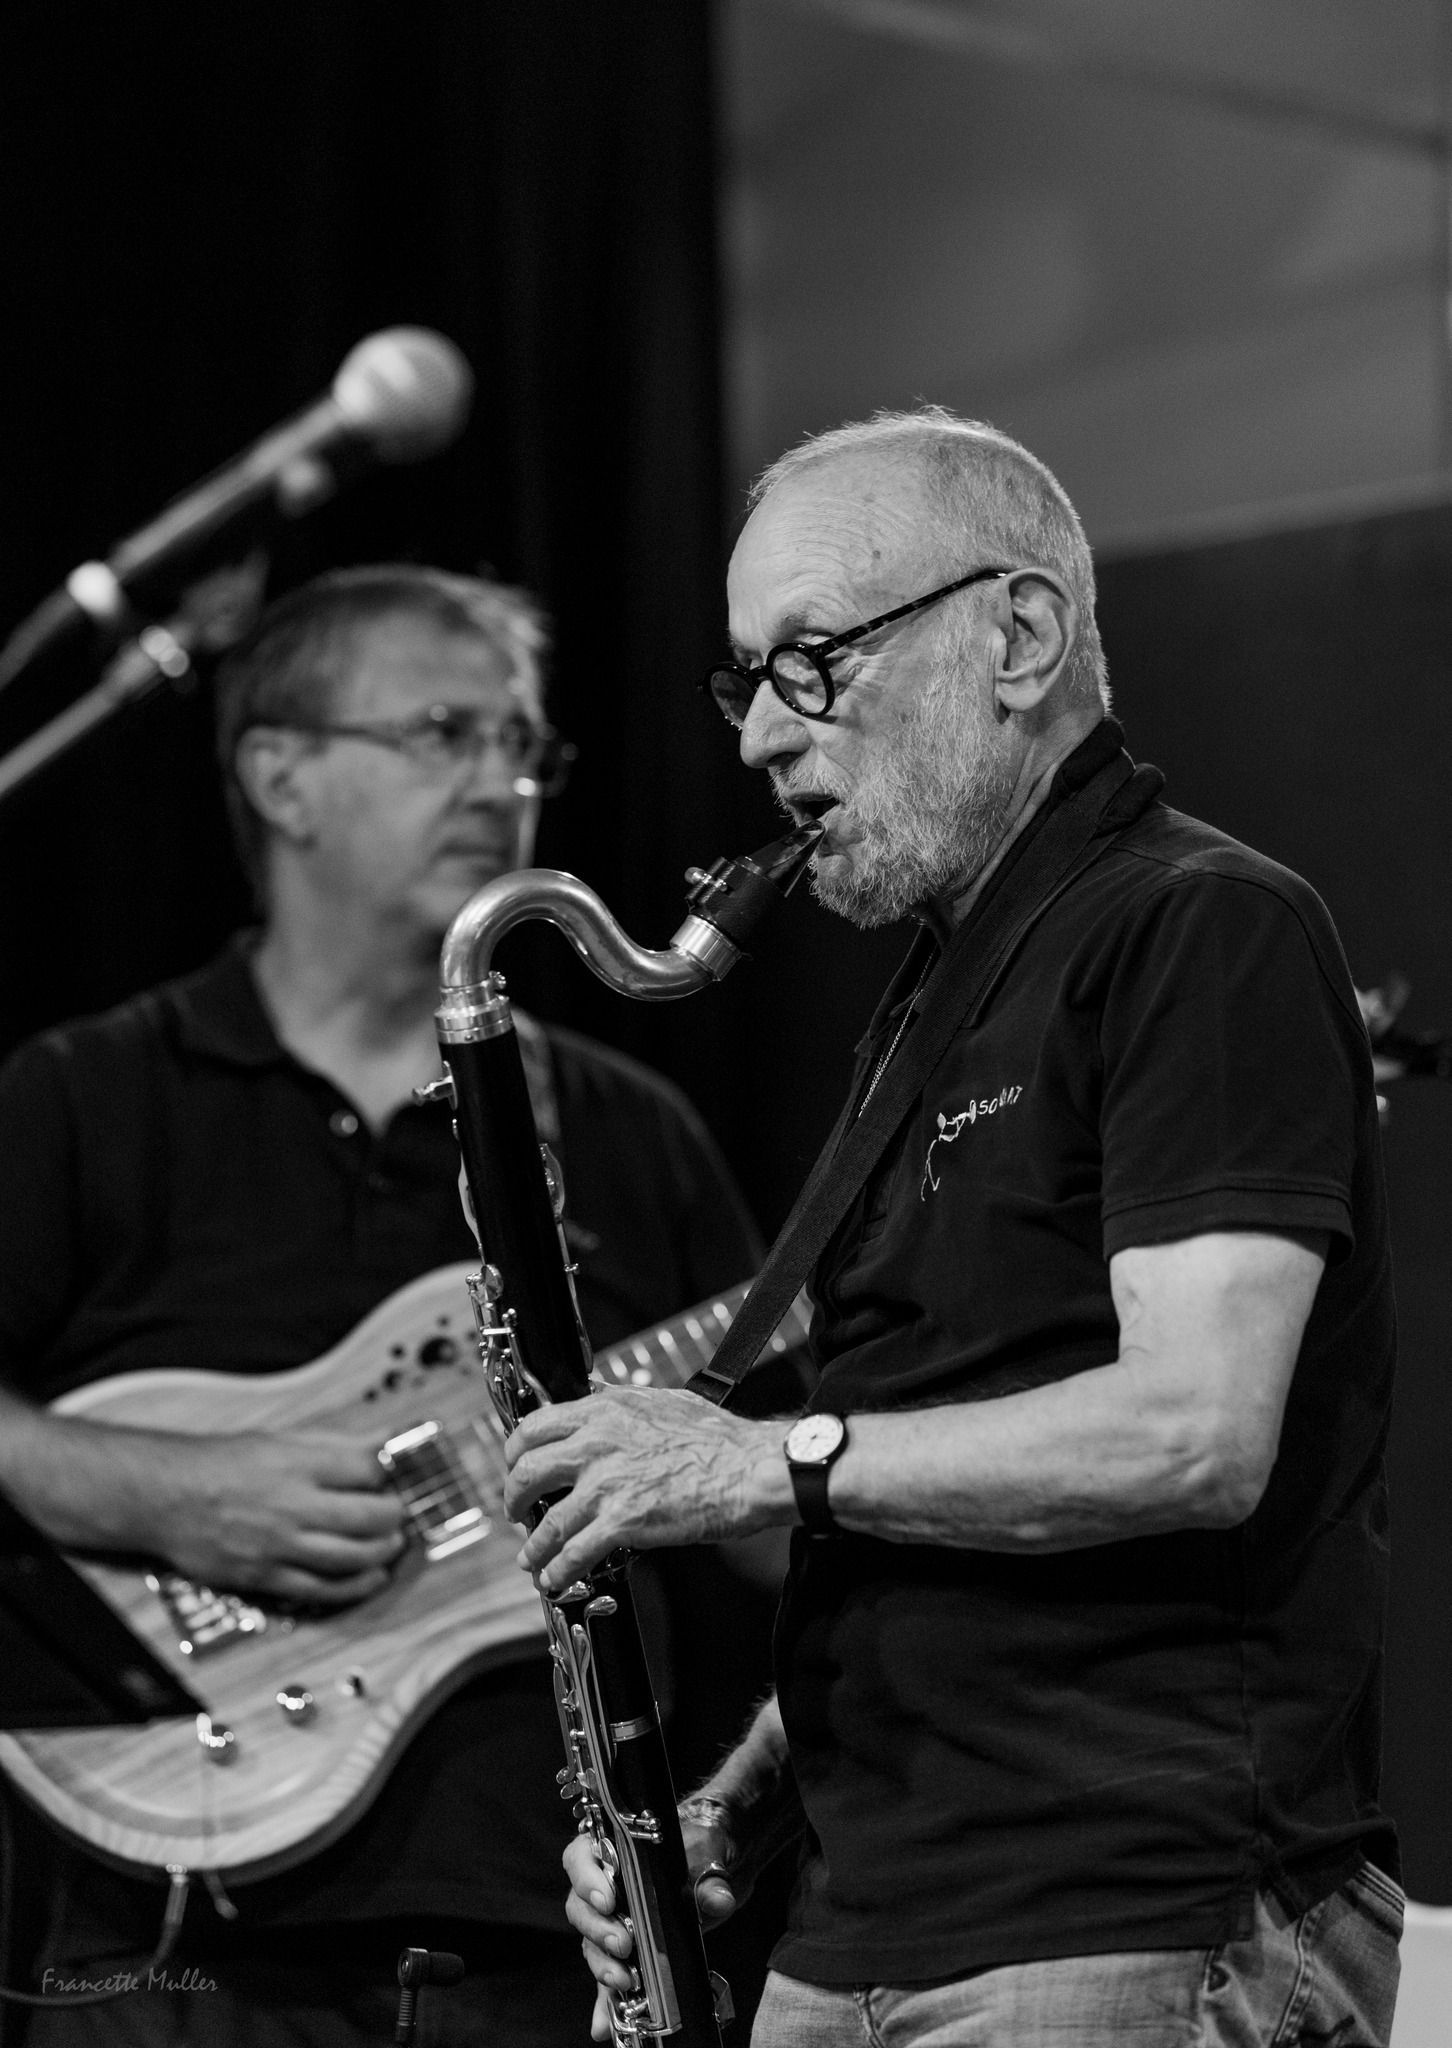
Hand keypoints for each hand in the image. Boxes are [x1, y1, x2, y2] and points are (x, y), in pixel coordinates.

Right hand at [152, 1429, 406, 1604]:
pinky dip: (355, 1586)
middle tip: (402, 1513)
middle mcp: (293, 1506)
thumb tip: (376, 1446)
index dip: (389, 1472)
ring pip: (352, 1557)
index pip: (367, 1468)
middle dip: (396, 1516)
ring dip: (383, 1552)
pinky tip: (371, 1578)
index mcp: (297, 1464)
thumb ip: (330, 1444)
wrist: (167, 1497)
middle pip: (368, 1516)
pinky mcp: (267, 1576)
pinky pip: (322, 1588)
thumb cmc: (218, 1464)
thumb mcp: (278, 1439)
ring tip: (393, 1544)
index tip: (394, 1475)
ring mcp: (280, 1545)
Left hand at [502, 1386, 786, 1593]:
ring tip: (530, 1558)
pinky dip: (558, 1569)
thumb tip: (596, 1391)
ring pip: (547, 1521)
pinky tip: (554, 1578)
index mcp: (605, 1410)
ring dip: (533, 1545)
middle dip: (513, 1497)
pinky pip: (574, 1552)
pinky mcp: (623, 1522)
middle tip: (515, 1511)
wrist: (749, 1469)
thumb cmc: (718, 1438)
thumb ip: (621, 1400)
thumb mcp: (663, 1400)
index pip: (536, 1426)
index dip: (516, 1451)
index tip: (515, 1465)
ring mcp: (607, 1484)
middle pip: (528, 1471)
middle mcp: (597, 1443)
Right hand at [563, 1807, 741, 2042]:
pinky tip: (604, 2027)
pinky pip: (606, 1980)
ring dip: (603, 1966)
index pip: (580, 1858)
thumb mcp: (708, 1855)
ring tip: (626, 1981)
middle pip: (580, 1908)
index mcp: (612, 1852)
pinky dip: (604, 2005)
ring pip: (590, 1946)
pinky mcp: (624, 1956)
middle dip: (599, 1930)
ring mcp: (610, 1924)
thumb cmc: (700, 1850)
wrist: (712, 1870)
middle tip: (624, 1945)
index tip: (607, 1900)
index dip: (586, 1879)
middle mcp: (603, 1887)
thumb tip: (719, 1900)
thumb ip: (709, 1879)